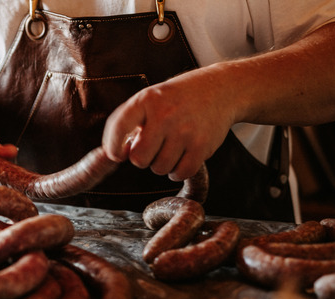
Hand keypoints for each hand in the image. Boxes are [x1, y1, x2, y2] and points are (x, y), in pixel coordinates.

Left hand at [102, 69, 235, 181]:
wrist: (221, 90)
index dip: (113, 147)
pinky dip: (178, 171)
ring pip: (159, 168)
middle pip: (139, 159)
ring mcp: (185, 131)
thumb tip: (113, 154)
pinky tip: (181, 157)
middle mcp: (165, 115)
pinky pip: (180, 173)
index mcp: (147, 100)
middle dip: (142, 158)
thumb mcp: (151, 98)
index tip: (117, 154)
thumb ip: (129, 121)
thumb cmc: (178, 98)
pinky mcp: (202, 145)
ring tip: (170, 148)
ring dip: (162, 164)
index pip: (119, 128)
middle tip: (152, 147)